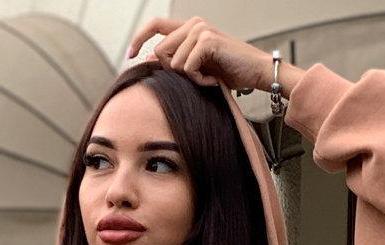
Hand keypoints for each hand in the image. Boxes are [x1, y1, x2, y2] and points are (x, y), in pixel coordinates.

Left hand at [127, 16, 272, 92]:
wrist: (255, 72)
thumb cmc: (229, 71)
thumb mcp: (197, 67)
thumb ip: (174, 60)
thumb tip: (148, 60)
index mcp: (188, 28)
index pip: (155, 26)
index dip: (139, 39)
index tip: (130, 55)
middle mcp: (193, 24)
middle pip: (161, 52)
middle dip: (172, 72)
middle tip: (195, 79)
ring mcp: (200, 30)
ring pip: (173, 63)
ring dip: (189, 79)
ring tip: (207, 79)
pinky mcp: (207, 40)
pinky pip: (187, 68)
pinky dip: (198, 80)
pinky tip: (212, 79)